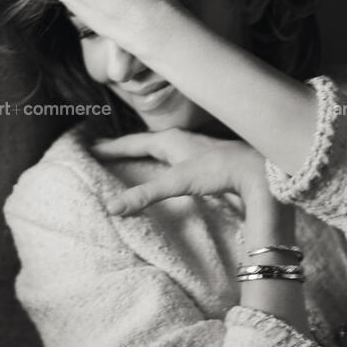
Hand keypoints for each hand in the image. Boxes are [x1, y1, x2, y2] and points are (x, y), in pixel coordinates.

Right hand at [91, 129, 284, 233]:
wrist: (256, 170)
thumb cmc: (218, 169)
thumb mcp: (177, 181)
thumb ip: (145, 194)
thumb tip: (112, 206)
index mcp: (169, 140)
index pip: (131, 142)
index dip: (111, 146)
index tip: (91, 147)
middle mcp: (179, 140)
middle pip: (143, 142)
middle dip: (123, 147)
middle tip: (103, 149)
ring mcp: (192, 150)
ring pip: (159, 149)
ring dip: (141, 153)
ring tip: (128, 158)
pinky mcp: (203, 161)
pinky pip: (172, 159)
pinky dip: (159, 162)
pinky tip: (163, 170)